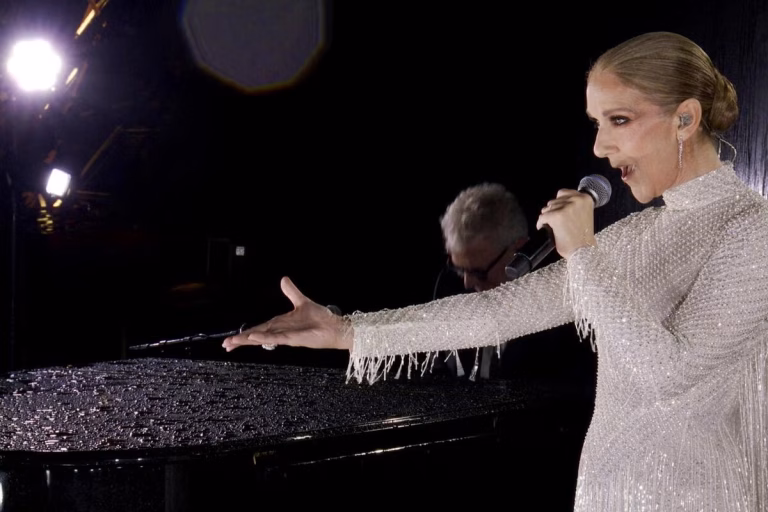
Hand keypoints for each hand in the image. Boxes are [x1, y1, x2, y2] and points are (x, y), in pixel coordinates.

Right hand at [222, 277, 351, 351]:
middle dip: (241, 340)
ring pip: (262, 338)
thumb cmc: (321, 318)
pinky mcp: (293, 339)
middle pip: (256, 335)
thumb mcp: (302, 301)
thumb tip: (283, 279)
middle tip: (225, 345)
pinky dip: (265, 337)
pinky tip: (254, 338)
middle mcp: (281, 331)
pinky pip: (276, 338)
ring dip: (248, 340)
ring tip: (232, 343)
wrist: (335, 327)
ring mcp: (286, 336)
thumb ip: (291, 292)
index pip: (259, 328)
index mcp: (280, 324)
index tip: (231, 339)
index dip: (245, 333)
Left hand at [536, 189, 596, 258]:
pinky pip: (542, 217)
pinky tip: (542, 228)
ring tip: (550, 225)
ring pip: (547, 208)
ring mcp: (566, 207)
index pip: (563, 193)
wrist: (583, 250)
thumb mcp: (583, 214)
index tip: (558, 210)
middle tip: (554, 221)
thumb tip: (556, 203)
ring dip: (547, 217)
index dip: (558, 203)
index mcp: (585, 198)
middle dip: (552, 210)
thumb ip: (573, 206)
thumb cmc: (583, 236)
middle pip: (554, 201)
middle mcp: (577, 200)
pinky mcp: (556, 216)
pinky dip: (540, 223)